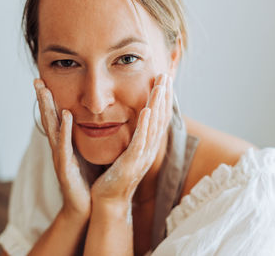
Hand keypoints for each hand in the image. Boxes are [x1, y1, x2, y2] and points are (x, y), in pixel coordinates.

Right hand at [34, 78, 90, 219]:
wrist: (87, 206)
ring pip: (52, 129)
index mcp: (66, 144)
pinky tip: (65, 115)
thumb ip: (90, 138)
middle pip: (49, 120)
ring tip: (44, 90)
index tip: (46, 81)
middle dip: (43, 100)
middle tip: (37, 79)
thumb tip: (101, 120)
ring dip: (48, 109)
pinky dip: (64, 130)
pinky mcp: (66, 168)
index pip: (56, 118)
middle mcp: (60, 148)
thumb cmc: (90, 179)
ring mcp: (60, 158)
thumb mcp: (89, 154)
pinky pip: (64, 146)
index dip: (51, 101)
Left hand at [90, 73, 172, 204]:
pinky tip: (146, 110)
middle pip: (161, 118)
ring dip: (158, 105)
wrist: (108, 199)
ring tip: (160, 86)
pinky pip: (140, 142)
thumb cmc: (115, 174)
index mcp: (148, 145)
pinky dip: (145, 126)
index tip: (163, 79)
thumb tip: (135, 119)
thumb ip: (133, 135)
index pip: (159, 117)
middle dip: (164, 96)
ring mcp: (143, 156)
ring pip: (154, 126)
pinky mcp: (132, 163)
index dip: (163, 98)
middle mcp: (150, 149)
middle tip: (166, 74)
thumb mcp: (127, 151)